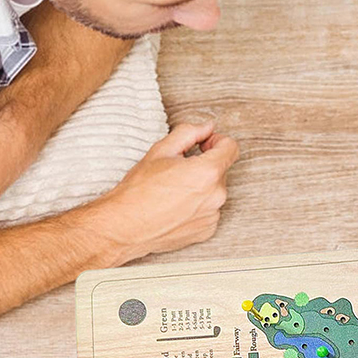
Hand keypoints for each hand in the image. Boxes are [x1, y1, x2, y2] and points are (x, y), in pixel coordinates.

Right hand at [89, 121, 238, 262]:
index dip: (217, 141)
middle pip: (221, 170)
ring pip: (214, 191)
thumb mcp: (161, 151)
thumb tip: (207, 127)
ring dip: (201, 187)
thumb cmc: (139, 190)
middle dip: (204, 166)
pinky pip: (209, 211)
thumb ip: (189, 132)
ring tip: (174, 192)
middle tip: (177, 171)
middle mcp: (216, 195)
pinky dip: (197, 206)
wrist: (126, 226)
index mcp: (208, 172)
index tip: (203, 145)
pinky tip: (176, 208)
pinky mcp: (207, 230)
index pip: (231, 148)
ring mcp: (213, 215)